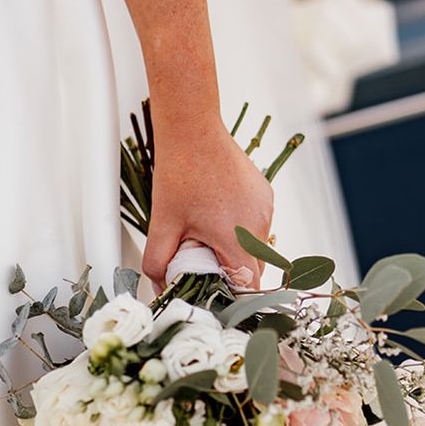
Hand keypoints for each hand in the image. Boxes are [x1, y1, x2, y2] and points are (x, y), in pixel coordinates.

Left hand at [143, 121, 273, 290]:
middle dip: (231, 273)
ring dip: (237, 250)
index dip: (232, 296)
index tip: (214, 292)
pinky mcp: (265, 195)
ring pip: (256, 248)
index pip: (248, 287)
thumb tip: (161, 287)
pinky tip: (218, 214)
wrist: (193, 129)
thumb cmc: (180, 172)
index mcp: (237, 238)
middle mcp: (259, 225)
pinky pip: (258, 226)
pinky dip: (242, 230)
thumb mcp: (163, 224)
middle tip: (204, 261)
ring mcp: (266, 209)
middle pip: (253, 270)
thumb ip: (159, 263)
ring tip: (208, 233)